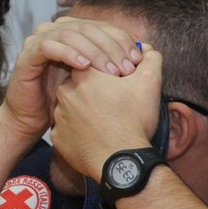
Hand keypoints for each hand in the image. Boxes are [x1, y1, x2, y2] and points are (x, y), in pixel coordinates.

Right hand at [3, 16, 141, 138]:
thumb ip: (111, 65)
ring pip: (71, 35)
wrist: (30, 119)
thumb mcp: (92, 80)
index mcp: (74, 32)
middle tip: (127, 68)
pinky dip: (69, 54)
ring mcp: (40, 40)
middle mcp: (56, 30)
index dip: (121, 40)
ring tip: (110, 72)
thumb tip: (145, 55)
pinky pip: (50, 47)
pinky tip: (84, 67)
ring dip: (94, 52)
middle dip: (111, 47)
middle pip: (89, 28)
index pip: (102, 27)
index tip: (138, 60)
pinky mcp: (28, 54)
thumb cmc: (63, 100)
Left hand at [53, 44, 164, 177]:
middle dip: (92, 90)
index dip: (105, 71)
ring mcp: (59, 116)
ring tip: (103, 121)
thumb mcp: (149, 83)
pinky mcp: (58, 137)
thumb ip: (149, 59)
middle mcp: (65, 92)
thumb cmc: (134, 120)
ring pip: (70, 107)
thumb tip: (146, 48)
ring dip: (82, 110)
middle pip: (77, 84)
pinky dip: (77, 131)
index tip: (116, 81)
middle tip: (111, 103)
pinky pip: (66, 129)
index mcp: (83, 75)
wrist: (121, 160)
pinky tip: (92, 136)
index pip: (89, 62)